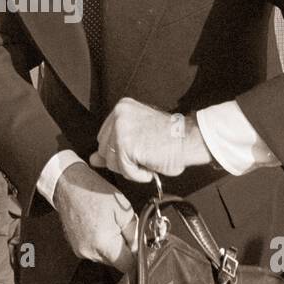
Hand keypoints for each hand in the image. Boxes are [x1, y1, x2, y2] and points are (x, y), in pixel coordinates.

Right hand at [53, 163, 136, 272]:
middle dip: (124, 249)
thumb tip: (139, 248)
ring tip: (109, 224)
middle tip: (123, 228)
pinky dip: (101, 243)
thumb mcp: (124, 210)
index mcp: (103, 243)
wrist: (69, 184)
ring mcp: (80, 250)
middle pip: (116, 263)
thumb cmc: (94, 192)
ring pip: (106, 258)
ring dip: (112, 246)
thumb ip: (135, 233)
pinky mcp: (75, 246)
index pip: (127, 266)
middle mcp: (89, 251)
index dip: (137, 257)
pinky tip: (99, 225)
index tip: (140, 247)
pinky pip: (95, 251)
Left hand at [89, 97, 211, 182]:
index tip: (135, 154)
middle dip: (122, 160)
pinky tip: (150, 168)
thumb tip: (93, 159)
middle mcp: (119, 114)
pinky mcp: (126, 144)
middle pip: (104, 149)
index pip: (104, 137)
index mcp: (122, 108)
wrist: (190, 139)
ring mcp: (121, 128)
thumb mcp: (138, 139)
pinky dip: (138, 175)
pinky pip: (124, 170)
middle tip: (144, 158)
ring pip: (111, 162)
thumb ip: (112, 146)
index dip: (118, 152)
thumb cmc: (170, 139)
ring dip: (131, 169)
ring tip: (148, 161)